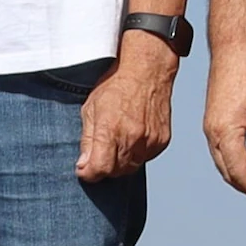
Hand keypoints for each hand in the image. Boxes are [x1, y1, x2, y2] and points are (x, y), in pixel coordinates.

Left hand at [78, 39, 178, 180]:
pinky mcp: (162, 141)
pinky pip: (145, 158)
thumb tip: (83, 165)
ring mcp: (150, 141)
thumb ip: (87, 140)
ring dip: (120, 162)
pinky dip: (137, 154)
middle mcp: (132, 138)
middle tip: (100, 153)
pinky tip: (132, 137)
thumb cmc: (116, 86)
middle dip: (104, 167)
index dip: (89, 173)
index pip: (99, 169)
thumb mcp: (91, 108)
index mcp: (111, 130)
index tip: (85, 169)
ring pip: (131, 168)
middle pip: (115, 172)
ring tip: (117, 143)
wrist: (147, 71)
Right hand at [202, 39, 245, 203]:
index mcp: (225, 131)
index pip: (239, 171)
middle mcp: (213, 133)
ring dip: (244, 177)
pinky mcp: (214, 123)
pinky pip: (223, 153)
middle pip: (229, 173)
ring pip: (224, 165)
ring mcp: (211, 128)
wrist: (233, 49)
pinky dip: (237, 164)